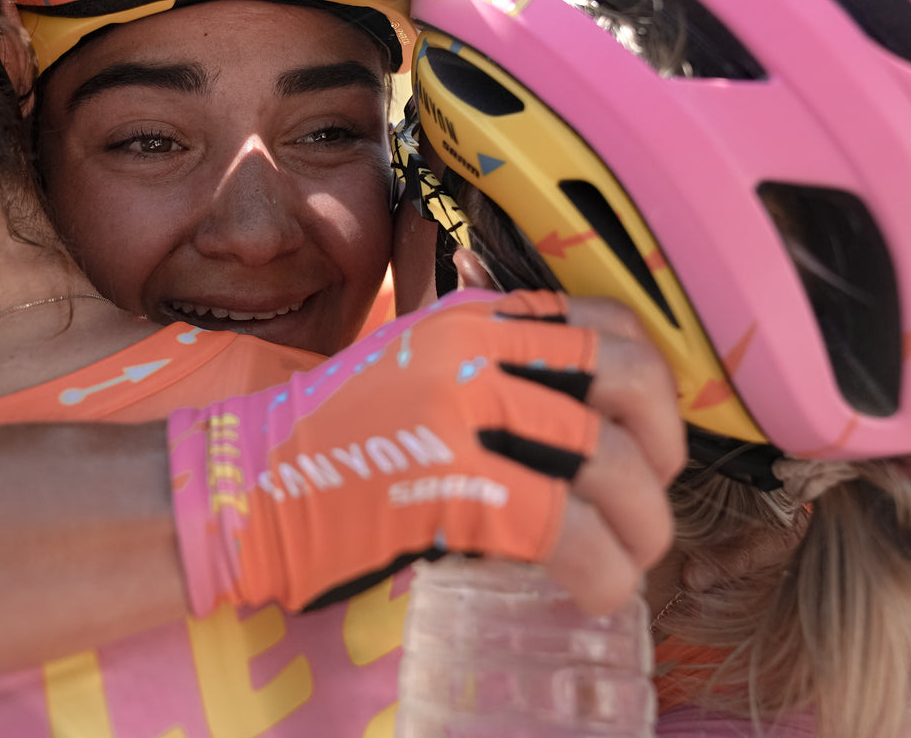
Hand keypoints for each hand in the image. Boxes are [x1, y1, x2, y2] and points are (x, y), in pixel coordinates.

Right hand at [169, 289, 683, 615]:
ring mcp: (461, 414)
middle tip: (650, 497)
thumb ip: (485, 367)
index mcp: (470, 319)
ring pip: (608, 462)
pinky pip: (566, 531)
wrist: (245, 482)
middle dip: (665, 446)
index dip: (654, 383)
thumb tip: (583, 415)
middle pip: (625, 381)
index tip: (650, 434)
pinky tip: (596, 593)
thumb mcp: (411, 369)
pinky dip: (602, 571)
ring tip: (630, 561)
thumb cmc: (330, 441)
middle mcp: (473, 351)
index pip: (603, 321)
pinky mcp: (451, 486)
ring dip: (642, 526)